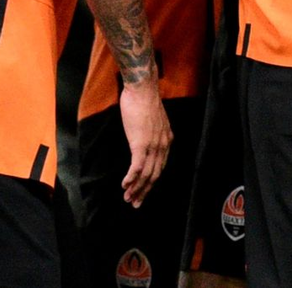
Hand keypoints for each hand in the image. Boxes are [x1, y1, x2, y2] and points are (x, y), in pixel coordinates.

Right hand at [119, 77, 171, 205]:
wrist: (142, 89)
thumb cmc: (144, 100)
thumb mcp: (153, 119)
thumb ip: (151, 132)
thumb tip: (144, 139)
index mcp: (167, 140)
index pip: (161, 167)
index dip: (152, 181)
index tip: (144, 190)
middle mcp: (163, 145)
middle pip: (155, 175)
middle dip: (144, 191)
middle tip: (135, 203)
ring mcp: (152, 145)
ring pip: (146, 174)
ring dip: (136, 189)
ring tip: (128, 198)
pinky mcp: (140, 144)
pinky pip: (137, 167)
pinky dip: (131, 179)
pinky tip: (125, 185)